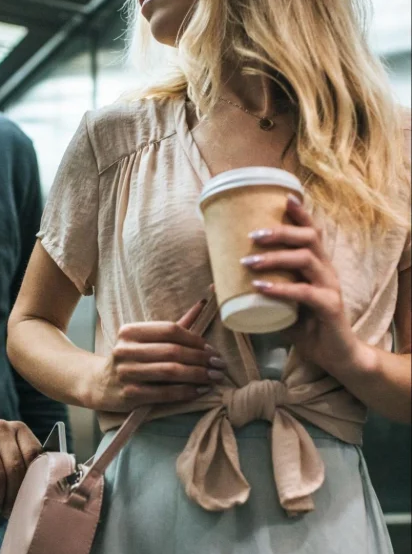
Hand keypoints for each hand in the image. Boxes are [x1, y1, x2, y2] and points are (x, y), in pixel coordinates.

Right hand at [0, 420, 40, 518]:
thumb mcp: (8, 458)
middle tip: (6, 512)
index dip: (32, 482)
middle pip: (15, 468)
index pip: (34, 455)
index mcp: (18, 429)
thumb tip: (41, 495)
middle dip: (12, 496)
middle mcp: (0, 427)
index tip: (27, 501)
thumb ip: (25, 468)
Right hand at [88, 297, 223, 411]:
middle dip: (201, 359)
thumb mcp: (145, 340)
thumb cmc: (131, 358)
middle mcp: (125, 350)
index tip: (212, 349)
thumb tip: (203, 304)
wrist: (99, 384)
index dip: (194, 339)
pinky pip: (165, 393)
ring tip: (214, 378)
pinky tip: (200, 391)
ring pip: (171, 372)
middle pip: (172, 351)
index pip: (170, 330)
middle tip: (219, 365)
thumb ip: (173, 326)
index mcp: (130, 332)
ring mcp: (126, 373)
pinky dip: (186, 392)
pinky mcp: (130, 394)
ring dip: (198, 375)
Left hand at [243, 194, 356, 372]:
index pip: (311, 232)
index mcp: (318, 264)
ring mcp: (330, 287)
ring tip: (248, 263)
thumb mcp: (280, 305)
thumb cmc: (305, 327)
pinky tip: (262, 288)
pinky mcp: (330, 306)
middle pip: (309, 238)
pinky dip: (281, 289)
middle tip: (252, 236)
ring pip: (306, 259)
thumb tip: (218, 286)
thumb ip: (259, 292)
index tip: (283, 197)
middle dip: (280, 232)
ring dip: (275, 258)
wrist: (334, 356)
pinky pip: (305, 292)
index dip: (300, 213)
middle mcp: (326, 270)